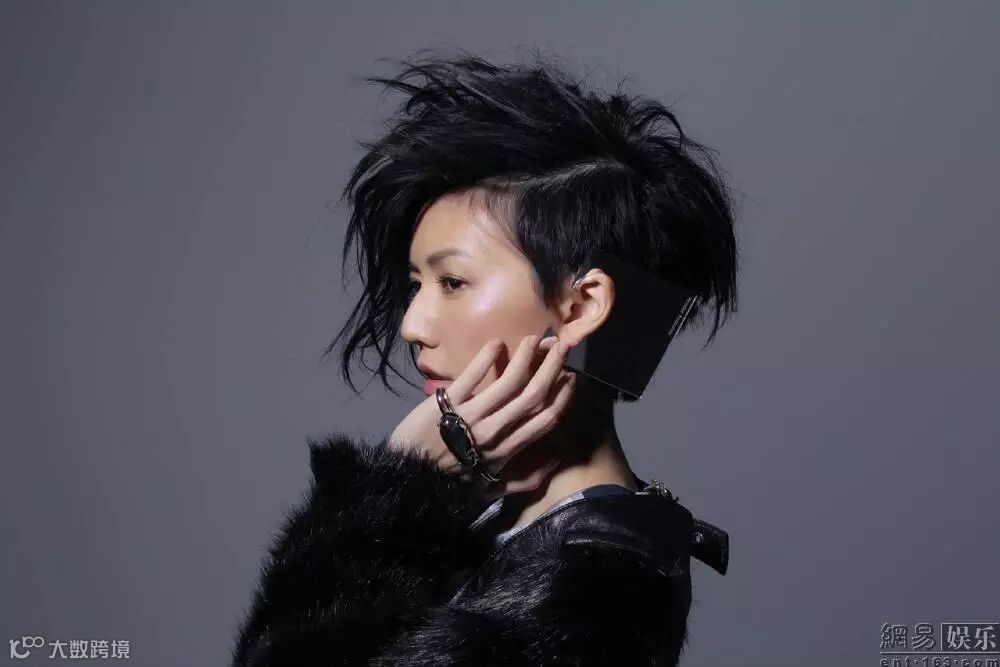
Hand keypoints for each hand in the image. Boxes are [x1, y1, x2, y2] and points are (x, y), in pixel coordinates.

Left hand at [388, 334, 576, 494]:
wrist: (409, 477)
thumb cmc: (452, 482)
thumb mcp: (492, 488)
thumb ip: (526, 478)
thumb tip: (556, 461)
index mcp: (506, 451)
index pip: (543, 420)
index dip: (561, 397)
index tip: (571, 378)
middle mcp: (494, 432)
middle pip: (532, 396)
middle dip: (551, 369)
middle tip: (562, 346)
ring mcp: (471, 415)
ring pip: (507, 382)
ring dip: (525, 358)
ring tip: (534, 339)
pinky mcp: (447, 402)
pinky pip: (471, 376)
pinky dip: (486, 358)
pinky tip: (497, 343)